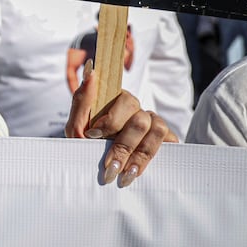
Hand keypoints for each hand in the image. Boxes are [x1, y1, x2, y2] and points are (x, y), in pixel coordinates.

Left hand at [64, 63, 176, 186]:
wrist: (96, 170)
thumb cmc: (87, 145)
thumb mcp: (76, 127)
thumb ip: (81, 101)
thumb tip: (91, 70)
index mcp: (118, 101)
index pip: (125, 100)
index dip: (111, 121)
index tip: (92, 136)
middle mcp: (138, 110)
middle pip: (140, 120)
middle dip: (122, 146)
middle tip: (108, 167)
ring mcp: (153, 124)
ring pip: (157, 129)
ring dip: (139, 155)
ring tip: (125, 175)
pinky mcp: (166, 141)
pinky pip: (170, 143)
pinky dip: (154, 159)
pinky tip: (137, 173)